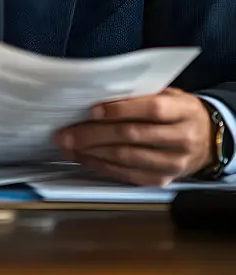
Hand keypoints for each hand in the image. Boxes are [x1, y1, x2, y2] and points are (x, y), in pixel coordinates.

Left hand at [53, 88, 213, 185]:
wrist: (209, 140)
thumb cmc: (180, 111)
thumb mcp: (170, 94)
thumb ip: (143, 94)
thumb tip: (101, 94)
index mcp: (184, 111)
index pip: (152, 110)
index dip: (121, 110)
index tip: (92, 109)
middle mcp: (182, 139)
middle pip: (132, 136)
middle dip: (93, 134)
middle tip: (65, 132)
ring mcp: (173, 163)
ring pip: (126, 158)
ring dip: (92, 152)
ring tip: (68, 146)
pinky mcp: (162, 179)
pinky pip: (127, 174)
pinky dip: (102, 166)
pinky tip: (84, 158)